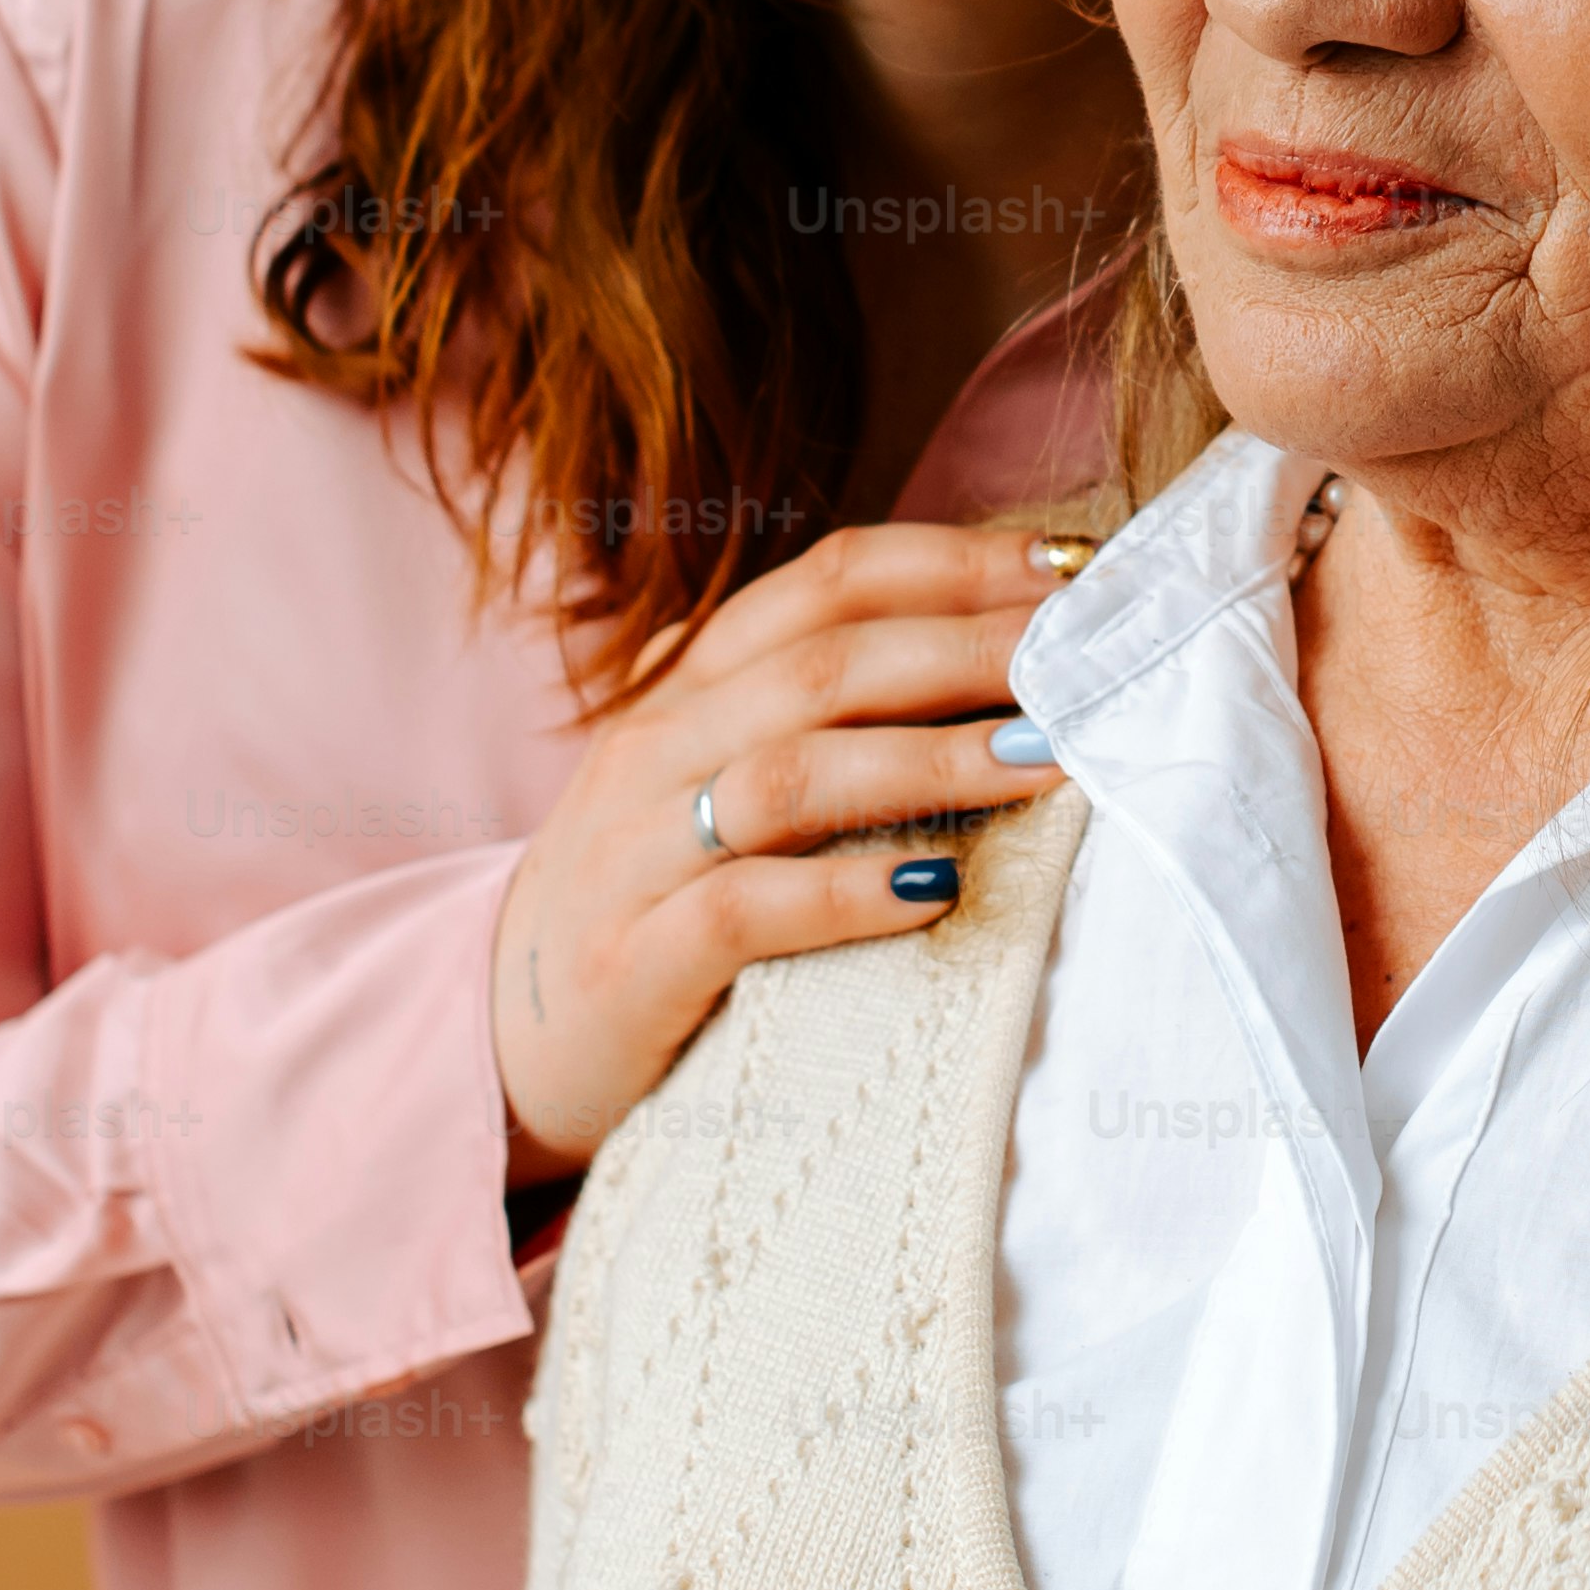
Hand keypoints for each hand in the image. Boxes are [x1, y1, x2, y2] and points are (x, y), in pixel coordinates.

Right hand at [487, 521, 1084, 1181]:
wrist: (499, 1027)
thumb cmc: (657, 889)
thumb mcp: (722, 773)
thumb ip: (830, 711)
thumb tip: (1012, 659)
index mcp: (692, 682)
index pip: (830, 581)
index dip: (955, 562)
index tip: (1075, 569)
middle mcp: (658, 745)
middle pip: (827, 664)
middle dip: (972, 652)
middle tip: (1090, 662)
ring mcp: (637, 852)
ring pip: (790, 774)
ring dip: (930, 761)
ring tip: (1043, 765)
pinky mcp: (633, 963)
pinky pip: (742, 910)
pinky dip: (845, 894)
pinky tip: (935, 889)